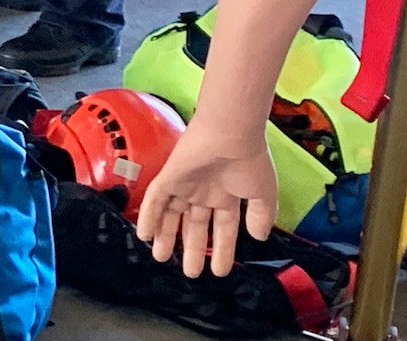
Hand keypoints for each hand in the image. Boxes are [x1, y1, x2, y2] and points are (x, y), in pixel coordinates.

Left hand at [134, 121, 278, 276]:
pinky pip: (154, 200)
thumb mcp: (263, 194)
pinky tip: (144, 235)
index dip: (222, 250)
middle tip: (189, 272)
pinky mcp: (169, 176)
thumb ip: (260, 216)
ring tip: (160, 258)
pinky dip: (148, 217)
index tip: (220, 271)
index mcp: (227, 196)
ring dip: (165, 236)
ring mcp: (185, 185)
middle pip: (194, 226)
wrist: (231, 133)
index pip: (223, 229)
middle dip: (191, 249)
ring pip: (171, 215)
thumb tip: (258, 238)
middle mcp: (204, 192)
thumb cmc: (249, 161)